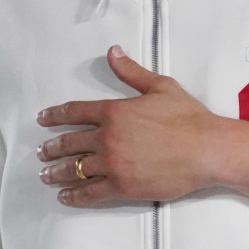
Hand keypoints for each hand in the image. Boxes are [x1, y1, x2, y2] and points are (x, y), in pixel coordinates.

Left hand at [36, 45, 219, 206]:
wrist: (206, 149)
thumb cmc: (188, 117)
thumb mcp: (161, 86)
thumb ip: (132, 72)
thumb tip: (113, 53)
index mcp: (115, 111)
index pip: (75, 112)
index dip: (55, 115)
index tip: (43, 119)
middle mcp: (108, 137)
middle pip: (69, 142)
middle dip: (51, 147)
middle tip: (42, 151)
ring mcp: (112, 164)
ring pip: (74, 169)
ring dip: (56, 172)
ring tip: (46, 174)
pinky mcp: (121, 186)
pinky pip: (89, 193)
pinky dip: (74, 195)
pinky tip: (65, 196)